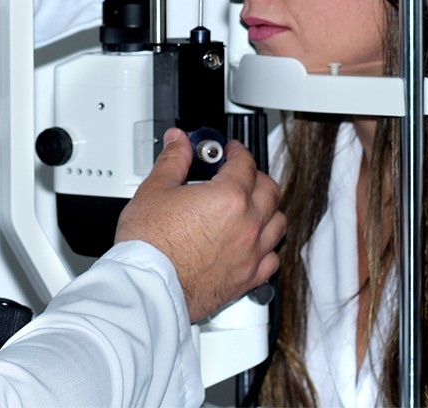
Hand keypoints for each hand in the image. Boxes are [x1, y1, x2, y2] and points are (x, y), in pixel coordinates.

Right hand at [115, 130, 284, 322]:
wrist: (149, 286)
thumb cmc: (150, 243)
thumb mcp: (156, 188)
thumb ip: (173, 159)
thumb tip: (179, 141)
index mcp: (229, 198)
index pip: (245, 163)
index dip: (237, 151)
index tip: (230, 150)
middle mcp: (247, 225)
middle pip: (269, 191)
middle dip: (256, 176)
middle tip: (240, 172)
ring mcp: (251, 254)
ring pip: (278, 224)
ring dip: (268, 209)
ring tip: (252, 204)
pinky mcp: (247, 279)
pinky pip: (272, 258)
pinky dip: (267, 245)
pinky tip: (254, 242)